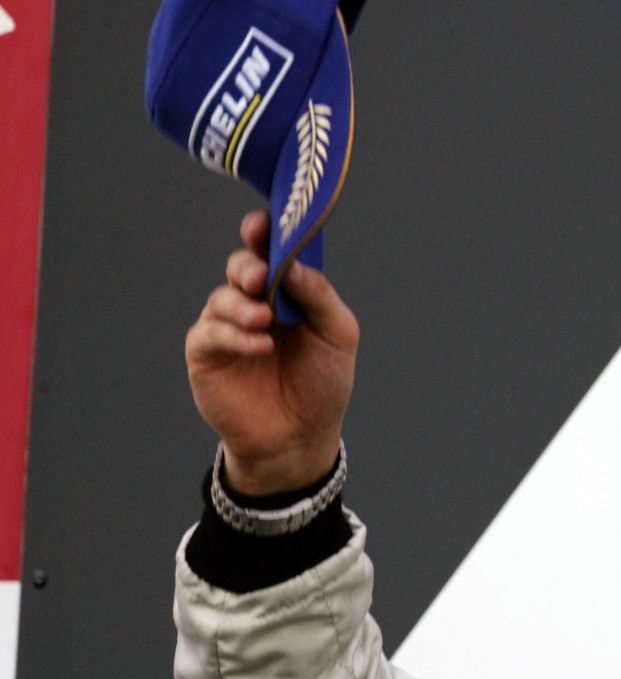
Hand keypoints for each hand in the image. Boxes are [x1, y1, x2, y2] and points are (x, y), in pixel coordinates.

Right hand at [185, 210, 357, 494]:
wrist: (300, 436)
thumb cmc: (322, 384)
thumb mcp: (337, 336)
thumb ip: (318, 296)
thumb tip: (293, 262)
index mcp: (288, 291)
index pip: (271, 251)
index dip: (264, 233)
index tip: (263, 224)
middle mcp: (254, 302)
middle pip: (242, 266)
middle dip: (250, 266)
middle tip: (263, 278)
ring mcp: (227, 325)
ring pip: (224, 296)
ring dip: (243, 304)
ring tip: (264, 320)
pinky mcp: (206, 353)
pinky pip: (212, 333)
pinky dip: (236, 336)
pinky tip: (260, 346)